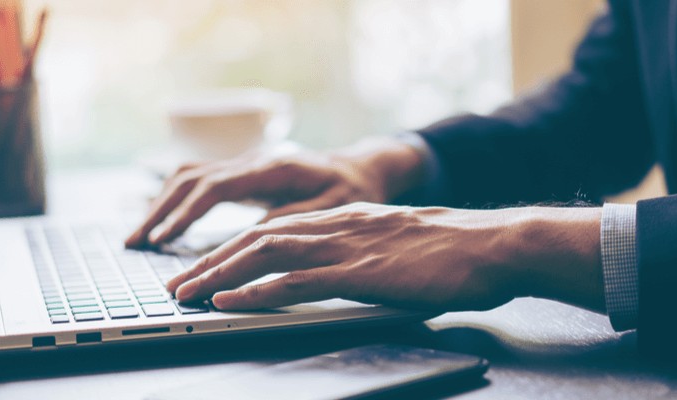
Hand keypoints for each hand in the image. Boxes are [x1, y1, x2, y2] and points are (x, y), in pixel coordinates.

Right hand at [126, 138, 425, 247]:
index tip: (161, 239)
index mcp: (271, 168)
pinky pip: (196, 180)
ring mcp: (242, 164)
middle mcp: (251, 161)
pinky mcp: (239, 173)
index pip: (214, 187)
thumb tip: (251, 238)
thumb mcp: (333, 208)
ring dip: (159, 205)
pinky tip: (159, 221)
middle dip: (158, 212)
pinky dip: (172, 199)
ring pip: (187, 176)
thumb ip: (292, 219)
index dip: (184, 214)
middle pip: (189, 179)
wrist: (359, 168)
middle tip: (134, 244)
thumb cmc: (350, 190)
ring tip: (138, 238)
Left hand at [165, 203, 605, 312]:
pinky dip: (253, 291)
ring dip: (218, 275)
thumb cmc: (463, 254)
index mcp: (349, 219)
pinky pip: (294, 281)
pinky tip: (227, 301)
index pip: (277, 229)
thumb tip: (358, 276)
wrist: (499, 245)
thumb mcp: (406, 249)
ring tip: (186, 293)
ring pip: (264, 254)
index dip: (235, 249)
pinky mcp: (359, 272)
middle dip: (211, 261)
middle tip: (177, 284)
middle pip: (258, 238)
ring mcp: (347, 246)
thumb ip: (374, 256)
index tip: (206, 268)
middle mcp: (339, 225)